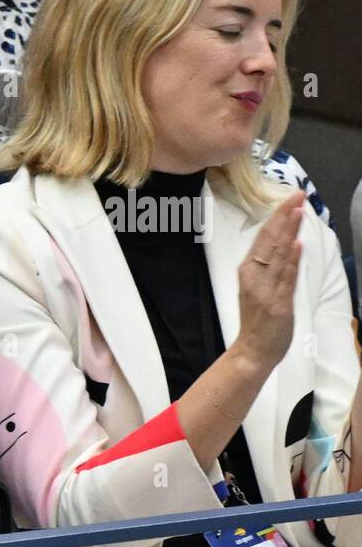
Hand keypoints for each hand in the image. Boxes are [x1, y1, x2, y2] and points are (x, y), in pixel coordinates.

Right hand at [231, 191, 303, 371]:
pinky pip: (285, 279)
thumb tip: (284, 243)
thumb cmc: (256, 321)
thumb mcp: (256, 289)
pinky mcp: (277, 304)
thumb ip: (268, 268)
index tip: (289, 198)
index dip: (277, 217)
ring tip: (298, 210)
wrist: (251, 352)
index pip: (263, 238)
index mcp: (247, 272)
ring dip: (289, 231)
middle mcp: (254, 278)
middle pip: (269, 241)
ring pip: (278, 255)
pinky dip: (290, 261)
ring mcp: (265, 291)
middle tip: (297, 195)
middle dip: (284, 216)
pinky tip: (296, 244)